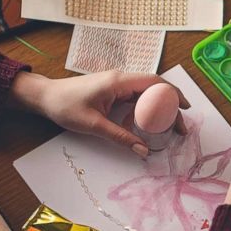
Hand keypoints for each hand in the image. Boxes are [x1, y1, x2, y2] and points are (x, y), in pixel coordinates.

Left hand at [10, 71, 189, 157]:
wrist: (44, 97)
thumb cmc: (65, 106)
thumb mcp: (93, 125)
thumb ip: (120, 137)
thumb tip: (143, 150)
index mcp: (118, 82)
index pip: (154, 83)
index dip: (173, 94)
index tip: (185, 108)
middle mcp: (121, 79)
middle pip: (155, 88)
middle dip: (170, 105)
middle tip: (179, 126)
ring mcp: (117, 84)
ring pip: (146, 93)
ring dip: (159, 108)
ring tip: (168, 127)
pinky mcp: (113, 91)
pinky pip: (136, 98)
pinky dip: (146, 110)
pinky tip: (147, 124)